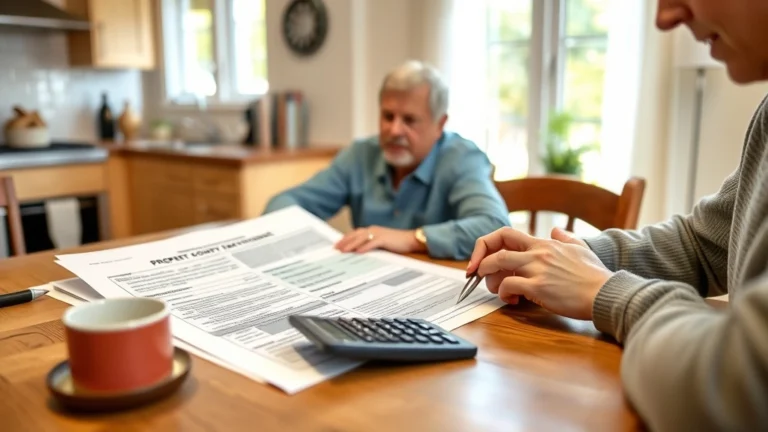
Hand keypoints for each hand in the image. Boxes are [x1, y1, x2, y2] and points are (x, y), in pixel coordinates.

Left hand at [334, 226, 425, 254]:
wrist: (411, 240)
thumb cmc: (398, 243)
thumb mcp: (382, 243)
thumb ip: (371, 245)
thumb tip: (360, 252)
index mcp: (372, 230)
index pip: (355, 234)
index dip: (345, 239)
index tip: (337, 245)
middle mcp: (373, 230)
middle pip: (355, 235)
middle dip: (344, 241)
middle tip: (336, 248)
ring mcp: (379, 233)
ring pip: (361, 238)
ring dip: (351, 244)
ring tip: (344, 251)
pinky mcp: (384, 239)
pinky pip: (372, 243)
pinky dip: (365, 247)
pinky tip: (358, 252)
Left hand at [466, 227, 612, 319]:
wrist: (606, 293)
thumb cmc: (595, 276)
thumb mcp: (581, 249)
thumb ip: (566, 238)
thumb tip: (556, 230)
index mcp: (544, 243)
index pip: (506, 234)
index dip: (488, 244)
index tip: (480, 259)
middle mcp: (538, 253)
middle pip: (496, 248)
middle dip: (480, 261)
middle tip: (477, 276)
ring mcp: (537, 269)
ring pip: (497, 264)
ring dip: (488, 277)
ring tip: (495, 289)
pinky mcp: (539, 286)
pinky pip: (508, 285)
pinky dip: (503, 293)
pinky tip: (510, 300)